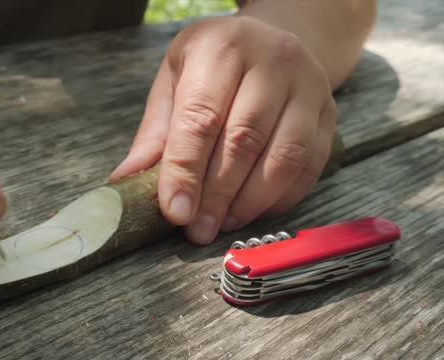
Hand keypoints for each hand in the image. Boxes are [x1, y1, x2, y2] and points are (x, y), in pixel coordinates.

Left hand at [111, 16, 335, 244]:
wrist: (271, 42)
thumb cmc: (213, 65)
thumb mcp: (174, 82)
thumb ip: (156, 133)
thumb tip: (126, 182)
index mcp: (222, 48)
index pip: (201, 117)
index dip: (185, 169)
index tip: (175, 212)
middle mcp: (273, 60)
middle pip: (243, 140)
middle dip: (216, 195)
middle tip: (196, 230)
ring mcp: (309, 87)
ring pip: (283, 158)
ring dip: (249, 202)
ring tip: (221, 224)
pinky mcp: (329, 115)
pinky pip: (308, 167)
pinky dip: (279, 199)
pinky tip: (251, 212)